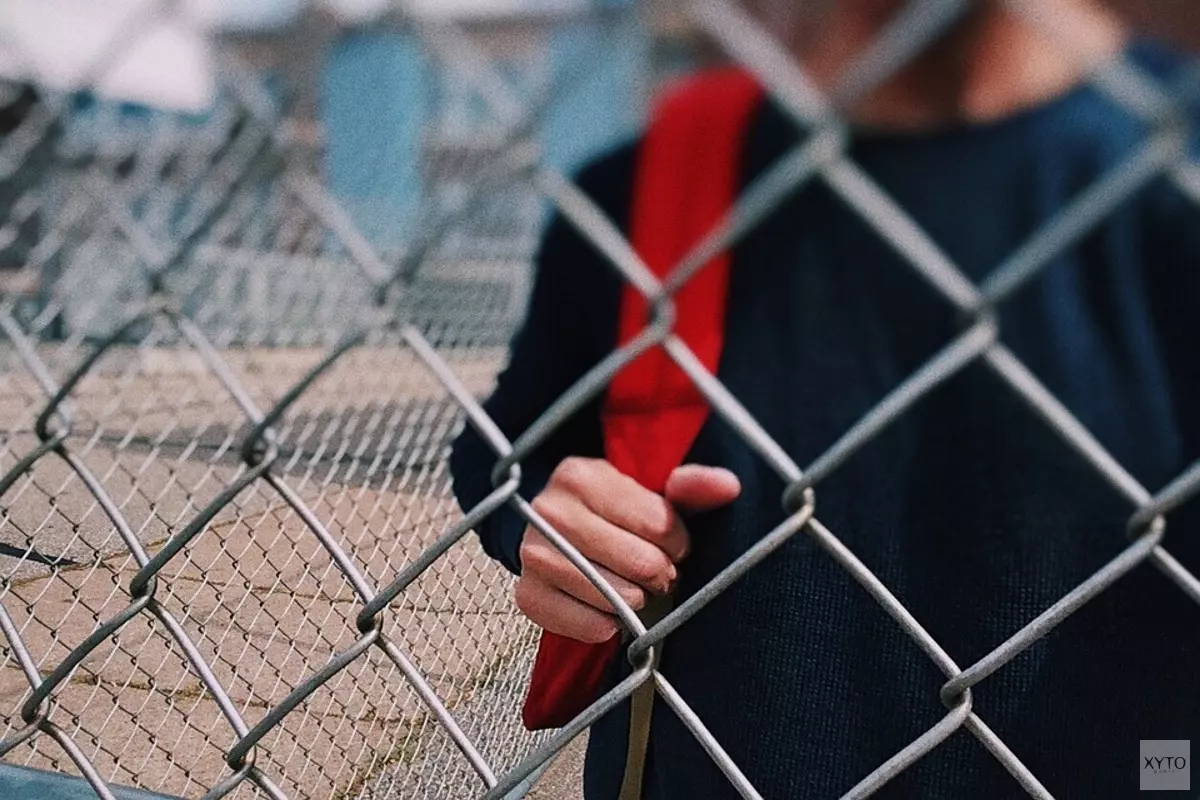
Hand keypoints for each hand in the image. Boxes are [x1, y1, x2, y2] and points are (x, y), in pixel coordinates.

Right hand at [516, 458, 740, 642]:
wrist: (554, 531)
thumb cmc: (612, 511)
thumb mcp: (651, 490)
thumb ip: (691, 487)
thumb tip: (728, 486)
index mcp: (581, 476)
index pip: (658, 524)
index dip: (677, 542)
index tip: (671, 543)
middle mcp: (549, 511)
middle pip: (639, 563)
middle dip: (660, 573)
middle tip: (655, 571)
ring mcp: (533, 555)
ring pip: (616, 596)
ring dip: (636, 599)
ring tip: (633, 586)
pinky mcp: (528, 595)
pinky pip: (589, 625)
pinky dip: (608, 624)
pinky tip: (608, 606)